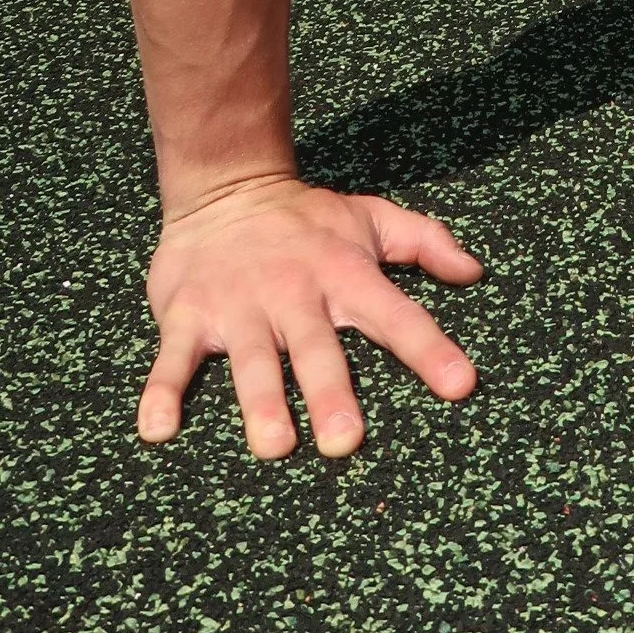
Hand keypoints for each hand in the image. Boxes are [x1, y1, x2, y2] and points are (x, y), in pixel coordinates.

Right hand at [138, 176, 482, 457]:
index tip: (461, 386)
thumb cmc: (308, 220)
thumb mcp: (371, 217)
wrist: (226, 185)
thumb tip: (475, 272)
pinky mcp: (189, 314)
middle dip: (332, 394)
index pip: (396, 314)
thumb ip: (425, 242)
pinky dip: (163, 391)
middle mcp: (295, 294)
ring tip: (273, 446)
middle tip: (346, 443)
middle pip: (317, 350)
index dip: (430, 349)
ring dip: (260, 402)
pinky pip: (175, 358)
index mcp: (345, 274)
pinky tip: (158, 429)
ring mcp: (239, 306)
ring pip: (251, 361)